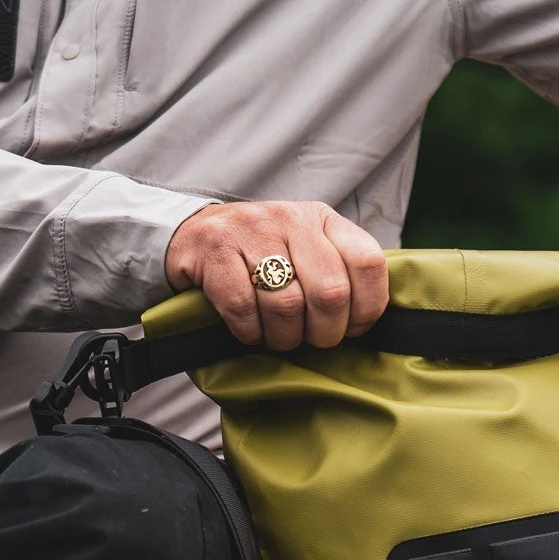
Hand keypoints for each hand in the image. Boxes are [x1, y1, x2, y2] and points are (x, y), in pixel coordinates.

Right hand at [165, 201, 387, 349]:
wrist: (191, 235)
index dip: (366, 308)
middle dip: (323, 333)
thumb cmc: (258, 256)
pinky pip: (244, 308)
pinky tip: (248, 330)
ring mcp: (252, 231)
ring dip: (283, 337)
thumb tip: (365, 321)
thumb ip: (337, 273)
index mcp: (323, 219)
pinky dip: (249, 332)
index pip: (367, 262)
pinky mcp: (216, 250)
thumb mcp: (304, 250)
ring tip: (275, 337)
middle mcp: (292, 219)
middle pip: (330, 293)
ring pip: (287, 306)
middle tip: (309, 339)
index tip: (350, 328)